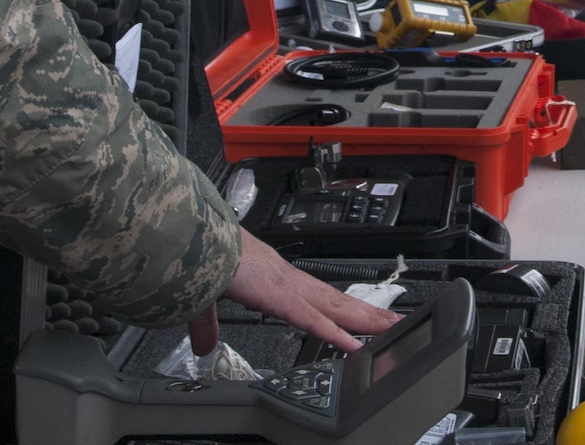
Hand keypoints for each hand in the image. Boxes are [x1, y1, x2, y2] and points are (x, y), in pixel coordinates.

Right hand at [189, 230, 401, 354]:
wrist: (188, 238)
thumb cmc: (199, 256)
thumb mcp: (205, 301)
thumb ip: (207, 325)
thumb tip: (203, 345)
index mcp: (273, 278)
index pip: (316, 297)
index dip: (340, 308)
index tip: (361, 315)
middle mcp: (287, 278)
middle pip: (336, 300)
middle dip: (366, 313)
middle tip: (396, 321)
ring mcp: (286, 285)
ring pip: (333, 307)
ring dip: (363, 319)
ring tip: (391, 327)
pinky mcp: (276, 294)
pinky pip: (310, 318)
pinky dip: (332, 332)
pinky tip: (353, 344)